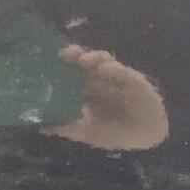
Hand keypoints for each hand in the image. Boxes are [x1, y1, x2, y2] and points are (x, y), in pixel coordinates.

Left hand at [45, 45, 168, 150]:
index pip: (71, 73)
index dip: (60, 68)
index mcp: (88, 90)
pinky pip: (123, 71)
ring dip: (92, 58)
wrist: (147, 135)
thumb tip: (42, 127)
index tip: (48, 64)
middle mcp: (100, 80)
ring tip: (82, 60)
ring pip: (102, 60)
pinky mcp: (134, 79)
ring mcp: (117, 77)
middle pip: (84, 62)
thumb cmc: (118, 133)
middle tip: (63, 54)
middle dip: (74, 55)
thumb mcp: (90, 133)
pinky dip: (114, 69)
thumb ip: (69, 129)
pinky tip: (105, 68)